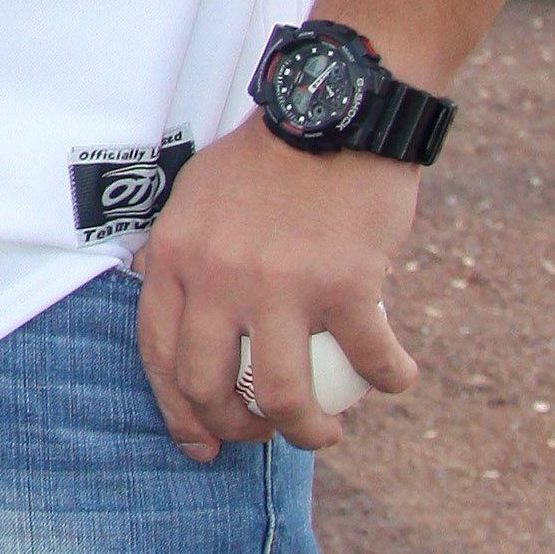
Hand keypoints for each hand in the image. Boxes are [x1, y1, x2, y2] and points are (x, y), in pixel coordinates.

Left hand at [134, 118, 420, 459]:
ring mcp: (279, 284)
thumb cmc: (269, 158)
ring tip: (326, 432)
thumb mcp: (197, 199)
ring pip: (282, 397)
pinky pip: (369, 361)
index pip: (158, 355)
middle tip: (265, 433)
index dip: (178, 412)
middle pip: (210, 386)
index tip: (202, 442)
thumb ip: (187, 261)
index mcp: (174, 256)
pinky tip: (396, 377)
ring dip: (308, 433)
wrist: (335, 111)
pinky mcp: (345, 285)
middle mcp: (216, 276)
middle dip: (235, 430)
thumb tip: (184, 325)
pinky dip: (389, 378)